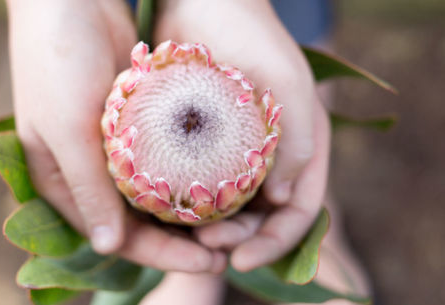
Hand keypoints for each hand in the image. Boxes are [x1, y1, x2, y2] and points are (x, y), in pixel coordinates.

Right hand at [7, 0, 224, 272]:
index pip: (115, 235)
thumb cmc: (55, 62)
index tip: (206, 263)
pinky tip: (222, 183)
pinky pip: (166, 160)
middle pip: (140, 222)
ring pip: (157, 195)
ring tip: (232, 225)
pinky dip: (189, 174)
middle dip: (181, 241)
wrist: (70, 2)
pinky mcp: (137, 126)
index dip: (160, 255)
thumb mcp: (64, 129)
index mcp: (64, 183)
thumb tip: (108, 247)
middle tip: (226, 253)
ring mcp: (116, 150)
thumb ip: (87, 188)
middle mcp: (91, 172)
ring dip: (190, 212)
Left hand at [155, 0, 330, 270]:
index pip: (300, 212)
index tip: (240, 259)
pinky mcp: (203, 145)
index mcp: (302, 149)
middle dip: (239, 240)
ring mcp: (237, 153)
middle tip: (206, 246)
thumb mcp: (289, 84)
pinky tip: (168, 213)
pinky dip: (189, 206)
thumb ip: (300, 141)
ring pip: (230, 209)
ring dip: (212, 230)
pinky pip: (200, 185)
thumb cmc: (252, 37)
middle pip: (262, 218)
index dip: (275, 243)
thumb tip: (283, 201)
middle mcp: (272, 158)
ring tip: (187, 236)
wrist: (205, 4)